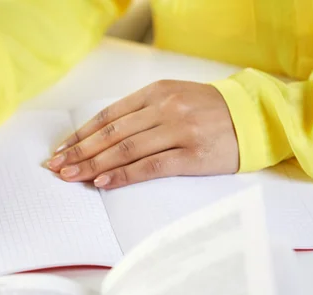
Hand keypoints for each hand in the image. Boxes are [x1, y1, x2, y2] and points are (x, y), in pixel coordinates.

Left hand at [47, 80, 239, 188]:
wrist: (255, 117)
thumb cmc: (210, 111)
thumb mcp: (175, 99)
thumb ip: (142, 113)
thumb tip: (103, 138)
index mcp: (156, 93)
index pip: (108, 116)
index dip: (81, 134)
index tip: (62, 149)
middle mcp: (164, 108)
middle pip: (111, 134)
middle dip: (79, 152)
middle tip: (56, 166)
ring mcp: (178, 131)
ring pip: (125, 150)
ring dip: (93, 165)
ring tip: (71, 176)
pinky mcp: (192, 155)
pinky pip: (150, 166)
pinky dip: (123, 175)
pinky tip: (103, 183)